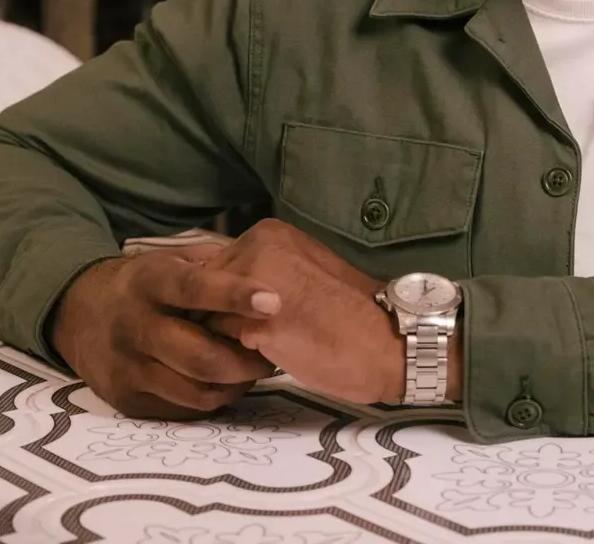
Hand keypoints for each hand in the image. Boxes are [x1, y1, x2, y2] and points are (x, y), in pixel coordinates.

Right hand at [49, 245, 281, 420]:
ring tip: (254, 370)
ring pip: (196, 390)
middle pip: (200, 356)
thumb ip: (214, 263)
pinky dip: (214, 398)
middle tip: (273, 353)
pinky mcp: (125, 399)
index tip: (273, 301)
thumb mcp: (170, 259)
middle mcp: (133, 325)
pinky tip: (226, 383)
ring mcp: (126, 367)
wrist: (78, 313)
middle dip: (247, 360)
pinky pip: (184, 408)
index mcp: (149, 282)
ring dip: (236, 384)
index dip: (235, 295)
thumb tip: (266, 267)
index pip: (194, 289)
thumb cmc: (144, 284)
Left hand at [203, 220, 406, 405]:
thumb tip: (213, 295)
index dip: (226, 300)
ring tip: (268, 344)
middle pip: (204, 292)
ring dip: (226, 338)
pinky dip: (237, 358)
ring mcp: (252, 284)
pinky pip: (220, 347)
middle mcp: (255, 249)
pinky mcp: (255, 324)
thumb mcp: (298, 273)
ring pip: (207, 319)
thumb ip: (259, 274)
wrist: (389, 343)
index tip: (250, 315)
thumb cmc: (347, 314)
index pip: (216, 269)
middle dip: (220, 316)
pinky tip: (270, 357)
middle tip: (260, 332)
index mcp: (268, 234)